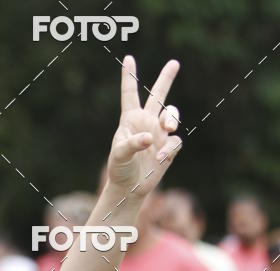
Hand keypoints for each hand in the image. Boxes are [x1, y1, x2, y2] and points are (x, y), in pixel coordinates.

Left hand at [107, 56, 181, 196]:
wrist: (130, 187)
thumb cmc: (120, 169)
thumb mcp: (119, 155)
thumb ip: (132, 144)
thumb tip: (150, 138)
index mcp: (130, 120)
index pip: (130, 94)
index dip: (129, 77)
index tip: (128, 58)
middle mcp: (146, 122)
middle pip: (158, 96)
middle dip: (166, 79)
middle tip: (174, 63)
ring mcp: (159, 134)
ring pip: (172, 115)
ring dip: (173, 118)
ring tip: (169, 127)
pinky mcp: (168, 148)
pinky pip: (175, 141)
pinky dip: (169, 148)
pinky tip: (160, 158)